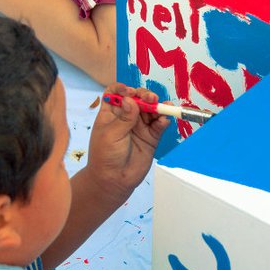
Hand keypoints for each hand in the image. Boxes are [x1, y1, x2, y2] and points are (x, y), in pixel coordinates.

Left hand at [86, 82, 169, 198]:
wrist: (114, 180)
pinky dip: (163, 121)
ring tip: (162, 107)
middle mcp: (126, 117)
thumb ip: (124, 118)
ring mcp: (139, 126)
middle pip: (137, 98)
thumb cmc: (105, 156)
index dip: (123, 89)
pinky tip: (164, 121)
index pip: (116, 93)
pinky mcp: (151, 137)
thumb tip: (131, 99)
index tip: (129, 92)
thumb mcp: (110, 135)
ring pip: (151, 110)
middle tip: (151, 99)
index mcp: (111, 113)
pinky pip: (159, 125)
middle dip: (145, 95)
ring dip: (157, 106)